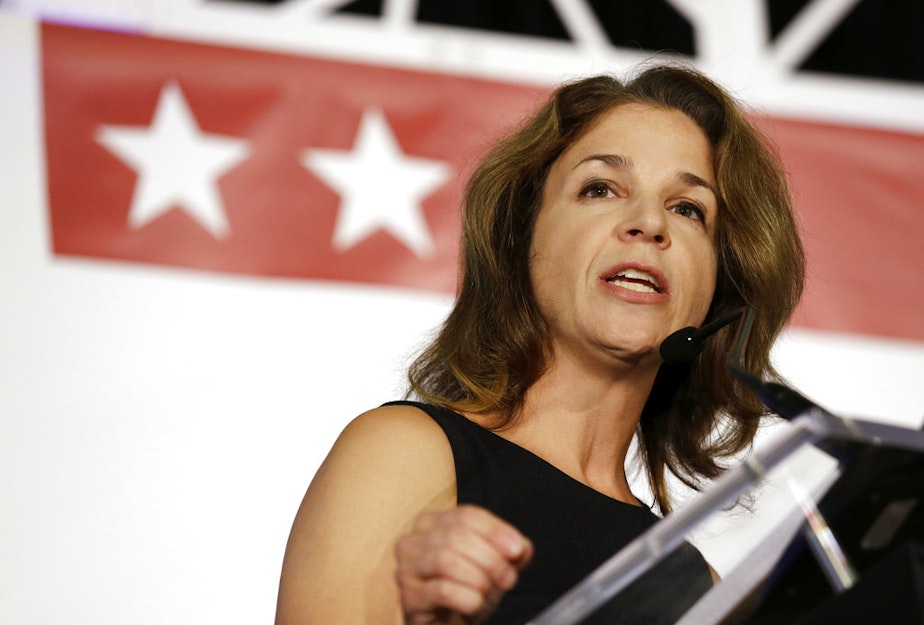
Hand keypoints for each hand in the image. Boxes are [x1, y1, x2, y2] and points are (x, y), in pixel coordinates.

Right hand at [395, 504, 532, 624]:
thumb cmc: (464, 591)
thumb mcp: (492, 566)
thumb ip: (509, 551)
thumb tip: (521, 547)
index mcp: (432, 523)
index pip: (466, 516)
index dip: (496, 531)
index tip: (516, 550)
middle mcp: (413, 540)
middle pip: (456, 536)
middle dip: (490, 558)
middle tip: (507, 578)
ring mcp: (406, 568)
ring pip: (446, 560)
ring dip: (478, 578)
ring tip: (489, 591)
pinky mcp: (409, 596)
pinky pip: (442, 590)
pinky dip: (467, 598)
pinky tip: (474, 603)